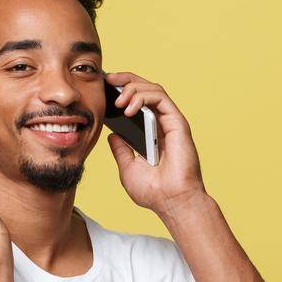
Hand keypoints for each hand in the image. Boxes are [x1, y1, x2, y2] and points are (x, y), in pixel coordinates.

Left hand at [102, 70, 208, 216]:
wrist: (170, 202)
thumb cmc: (154, 191)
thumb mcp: (127, 168)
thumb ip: (120, 150)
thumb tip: (112, 135)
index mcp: (151, 134)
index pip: (137, 103)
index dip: (121, 90)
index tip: (103, 87)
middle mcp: (162, 125)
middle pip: (145, 90)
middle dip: (125, 80)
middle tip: (108, 79)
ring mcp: (170, 122)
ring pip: (153, 89)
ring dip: (132, 88)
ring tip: (118, 100)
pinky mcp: (177, 122)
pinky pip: (161, 98)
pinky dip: (143, 97)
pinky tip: (129, 107)